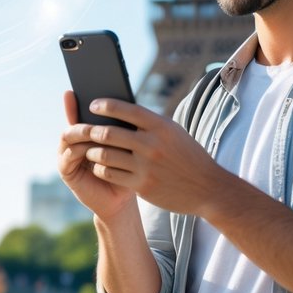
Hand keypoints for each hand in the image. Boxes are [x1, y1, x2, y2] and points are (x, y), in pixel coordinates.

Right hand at [58, 91, 137, 218]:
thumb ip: (123, 127)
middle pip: (74, 121)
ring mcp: (68, 154)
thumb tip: (128, 102)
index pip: (81, 112)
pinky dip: (78, 150)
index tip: (75, 89)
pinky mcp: (66, 170)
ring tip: (93, 128)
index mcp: (89, 133)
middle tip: (92, 108)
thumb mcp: (128, 145)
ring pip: (69, 135)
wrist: (122, 199)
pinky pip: (68, 155)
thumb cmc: (128, 170)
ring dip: (81, 131)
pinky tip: (89, 148)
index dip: (76, 101)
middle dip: (81, 114)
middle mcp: (75, 141)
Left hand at [68, 97, 229, 216]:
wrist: (208, 188)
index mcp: (161, 127)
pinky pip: (111, 174)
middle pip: (109, 133)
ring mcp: (146, 166)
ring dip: (93, 151)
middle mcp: (152, 144)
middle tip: (84, 130)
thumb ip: (151, 125)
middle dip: (92, 131)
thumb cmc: (189, 157)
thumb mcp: (175, 133)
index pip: (127, 110)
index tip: (94, 105)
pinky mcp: (142, 186)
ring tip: (90, 149)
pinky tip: (100, 166)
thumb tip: (124, 114)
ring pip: (105, 155)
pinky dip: (101, 169)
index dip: (107, 105)